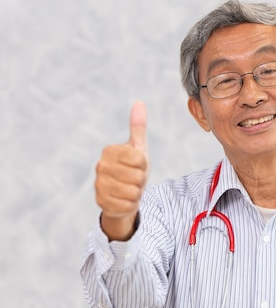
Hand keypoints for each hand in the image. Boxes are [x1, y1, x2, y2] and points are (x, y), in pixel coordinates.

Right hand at [95, 101, 148, 240]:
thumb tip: (139, 102)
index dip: (143, 165)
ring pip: (133, 192)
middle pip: (137, 176)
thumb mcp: (138, 147)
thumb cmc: (132, 168)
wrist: (124, 194)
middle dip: (141, 180)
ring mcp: (98, 185)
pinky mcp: (101, 203)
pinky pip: (127, 205)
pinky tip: (124, 199)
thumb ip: (138, 126)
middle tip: (134, 179)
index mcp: (109, 151)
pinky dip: (131, 204)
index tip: (137, 165)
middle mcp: (100, 166)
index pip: (139, 159)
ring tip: (130, 188)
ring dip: (137, 192)